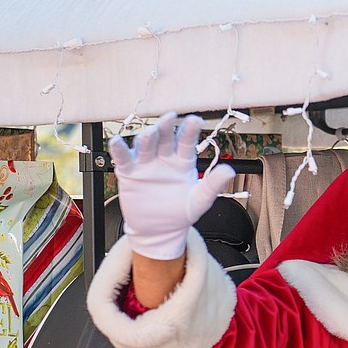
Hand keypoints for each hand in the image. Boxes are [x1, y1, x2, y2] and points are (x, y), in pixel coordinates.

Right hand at [109, 112, 235, 259]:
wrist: (160, 230)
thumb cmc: (181, 212)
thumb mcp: (200, 200)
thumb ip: (213, 184)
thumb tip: (229, 171)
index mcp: (183, 161)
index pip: (187, 142)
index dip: (190, 130)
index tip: (196, 120)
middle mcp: (164, 158)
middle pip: (165, 138)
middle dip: (167, 127)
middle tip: (170, 118)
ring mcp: (146, 163)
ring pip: (145, 145)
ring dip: (146, 137)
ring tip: (150, 133)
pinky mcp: (129, 172)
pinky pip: (123, 158)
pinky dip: (119, 149)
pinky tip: (117, 141)